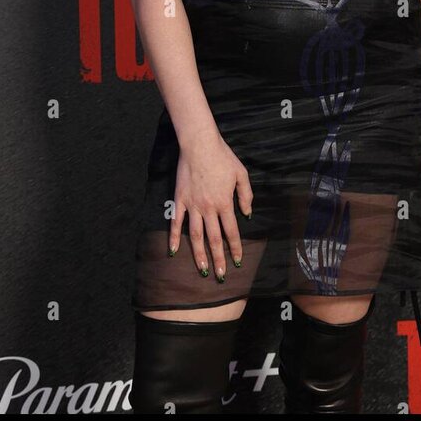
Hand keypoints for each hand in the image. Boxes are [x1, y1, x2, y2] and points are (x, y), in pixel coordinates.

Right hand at [168, 131, 253, 280]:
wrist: (200, 144)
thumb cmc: (223, 157)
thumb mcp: (241, 174)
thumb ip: (245, 195)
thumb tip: (247, 214)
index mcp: (224, 203)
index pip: (231, 232)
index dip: (235, 248)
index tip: (238, 262)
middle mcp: (208, 208)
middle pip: (214, 239)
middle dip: (218, 259)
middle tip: (220, 276)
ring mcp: (192, 205)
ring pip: (195, 236)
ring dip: (199, 254)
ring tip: (202, 269)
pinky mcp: (180, 200)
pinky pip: (176, 222)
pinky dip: (174, 238)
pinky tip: (173, 252)